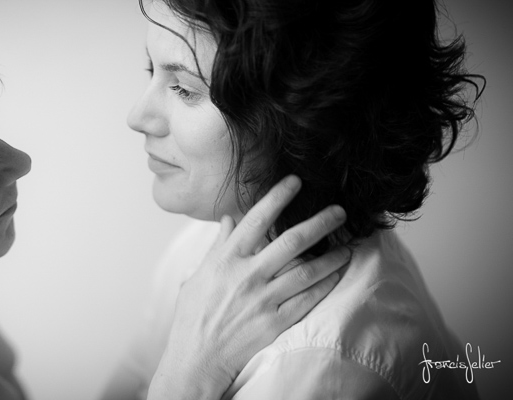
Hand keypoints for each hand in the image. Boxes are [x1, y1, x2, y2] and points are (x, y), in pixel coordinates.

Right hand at [147, 175, 349, 399]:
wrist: (196, 357)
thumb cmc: (193, 315)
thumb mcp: (199, 275)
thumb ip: (218, 246)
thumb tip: (229, 220)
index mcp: (226, 259)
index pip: (256, 220)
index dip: (277, 197)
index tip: (295, 181)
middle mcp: (247, 276)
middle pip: (291, 241)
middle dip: (319, 222)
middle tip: (339, 210)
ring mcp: (263, 300)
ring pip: (307, 271)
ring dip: (331, 256)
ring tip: (348, 245)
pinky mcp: (275, 322)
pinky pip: (308, 299)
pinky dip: (325, 284)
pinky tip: (337, 273)